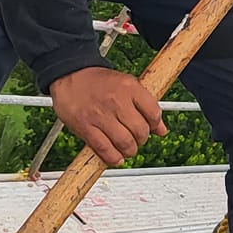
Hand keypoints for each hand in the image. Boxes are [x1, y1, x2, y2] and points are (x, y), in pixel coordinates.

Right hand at [49, 66, 166, 165]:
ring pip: (124, 143)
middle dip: (142, 140)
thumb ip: (145, 105)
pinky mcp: (85, 126)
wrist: (69, 74)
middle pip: (140, 130)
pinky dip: (113, 158)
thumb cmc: (98, 81)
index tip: (152, 129)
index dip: (155, 125)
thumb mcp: (126, 84)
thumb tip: (162, 130)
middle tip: (137, 139)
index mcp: (129, 87)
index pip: (153, 112)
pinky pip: (104, 149)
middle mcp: (116, 100)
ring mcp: (100, 115)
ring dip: (129, 150)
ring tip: (127, 148)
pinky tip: (116, 157)